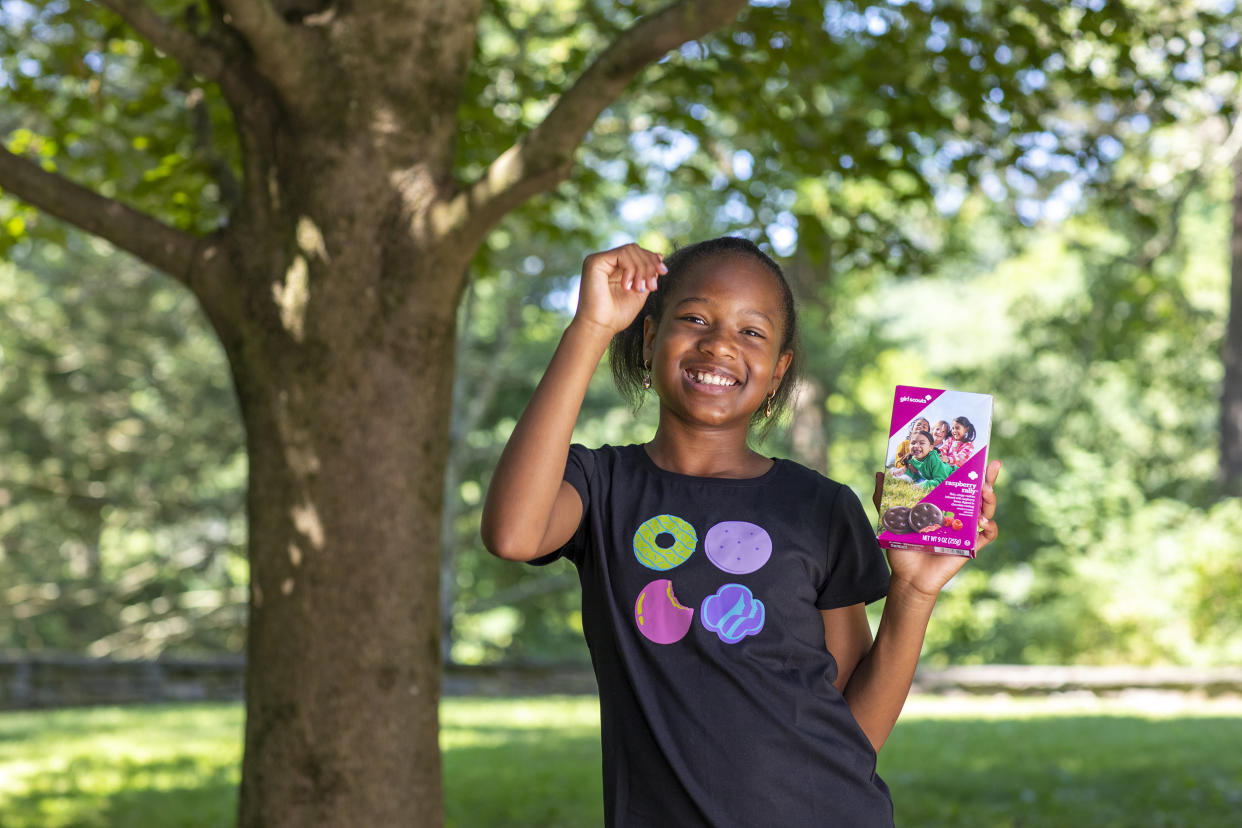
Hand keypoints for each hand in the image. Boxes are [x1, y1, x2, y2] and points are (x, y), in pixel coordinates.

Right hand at [574, 243, 665, 334]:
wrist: (600, 328)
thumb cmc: (617, 316)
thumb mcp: (640, 292)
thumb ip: (648, 274)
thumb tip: (659, 254)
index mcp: (615, 268)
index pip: (637, 252)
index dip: (652, 259)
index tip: (663, 272)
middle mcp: (606, 262)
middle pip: (635, 249)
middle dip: (649, 266)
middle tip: (651, 286)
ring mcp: (599, 260)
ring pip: (630, 250)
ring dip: (641, 269)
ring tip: (639, 289)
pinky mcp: (594, 261)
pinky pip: (621, 254)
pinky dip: (630, 269)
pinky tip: (626, 286)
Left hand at [874, 459, 1001, 598]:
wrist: (908, 575)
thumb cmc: (902, 546)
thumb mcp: (891, 518)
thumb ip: (884, 497)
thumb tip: (879, 473)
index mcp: (943, 504)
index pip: (960, 483)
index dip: (973, 470)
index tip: (981, 455)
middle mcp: (958, 514)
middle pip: (979, 493)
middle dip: (988, 478)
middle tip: (990, 466)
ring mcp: (966, 530)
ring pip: (986, 511)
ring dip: (990, 500)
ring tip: (984, 491)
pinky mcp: (971, 547)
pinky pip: (988, 536)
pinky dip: (990, 528)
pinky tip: (982, 522)